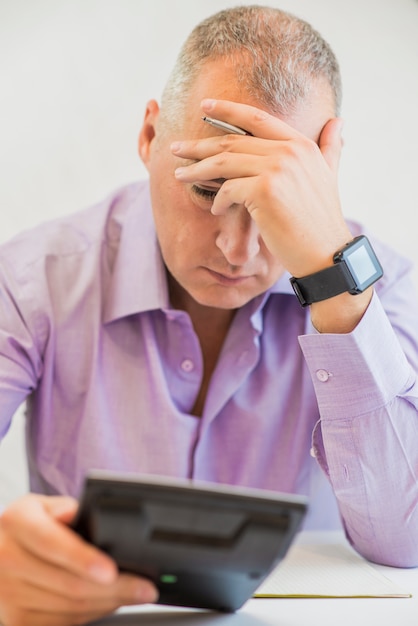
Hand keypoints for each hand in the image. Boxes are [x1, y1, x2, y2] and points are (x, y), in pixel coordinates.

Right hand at [0, 494, 157, 625]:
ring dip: (108, 603)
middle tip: (144, 587)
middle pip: (68, 583)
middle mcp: (7, 558)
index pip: (52, 543)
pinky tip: (108, 602)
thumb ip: (67, 508)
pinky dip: (92, 614)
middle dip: (115, 587)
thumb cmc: (29, 525)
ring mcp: (7, 594)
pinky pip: (62, 622)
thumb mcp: (44, 505)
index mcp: (16, 522)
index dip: (84, 558)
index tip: (111, 570)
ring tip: (132, 593)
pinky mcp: (14, 621)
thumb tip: (83, 515)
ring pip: (69, 607)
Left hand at [172, 98, 349, 277]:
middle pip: (232, 140)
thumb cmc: (322, 220)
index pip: (257, 117)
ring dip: (196, 169)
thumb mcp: (329, 175)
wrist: (326, 253)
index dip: (228, 109)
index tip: (205, 105)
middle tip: (176, 148)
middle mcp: (288, 151)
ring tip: (179, 174)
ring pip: (224, 162)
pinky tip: (215, 208)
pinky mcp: (264, 191)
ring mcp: (276, 169)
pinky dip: (217, 199)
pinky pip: (227, 189)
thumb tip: (337, 121)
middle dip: (199, 145)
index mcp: (300, 144)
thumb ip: (329, 147)